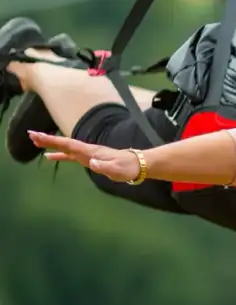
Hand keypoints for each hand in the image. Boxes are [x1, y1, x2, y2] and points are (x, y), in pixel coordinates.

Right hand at [28, 131, 142, 182]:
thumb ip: (104, 167)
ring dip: (50, 144)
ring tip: (34, 141)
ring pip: (65, 147)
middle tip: (30, 134)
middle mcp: (87, 150)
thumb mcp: (117, 170)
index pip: (69, 144)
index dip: (53, 141)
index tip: (38, 136)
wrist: (137, 164)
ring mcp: (87, 153)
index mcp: (91, 151)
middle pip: (64, 143)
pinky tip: (49, 157)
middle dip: (47, 139)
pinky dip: (59, 155)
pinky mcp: (88, 158)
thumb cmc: (127, 168)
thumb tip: (92, 163)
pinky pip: (70, 156)